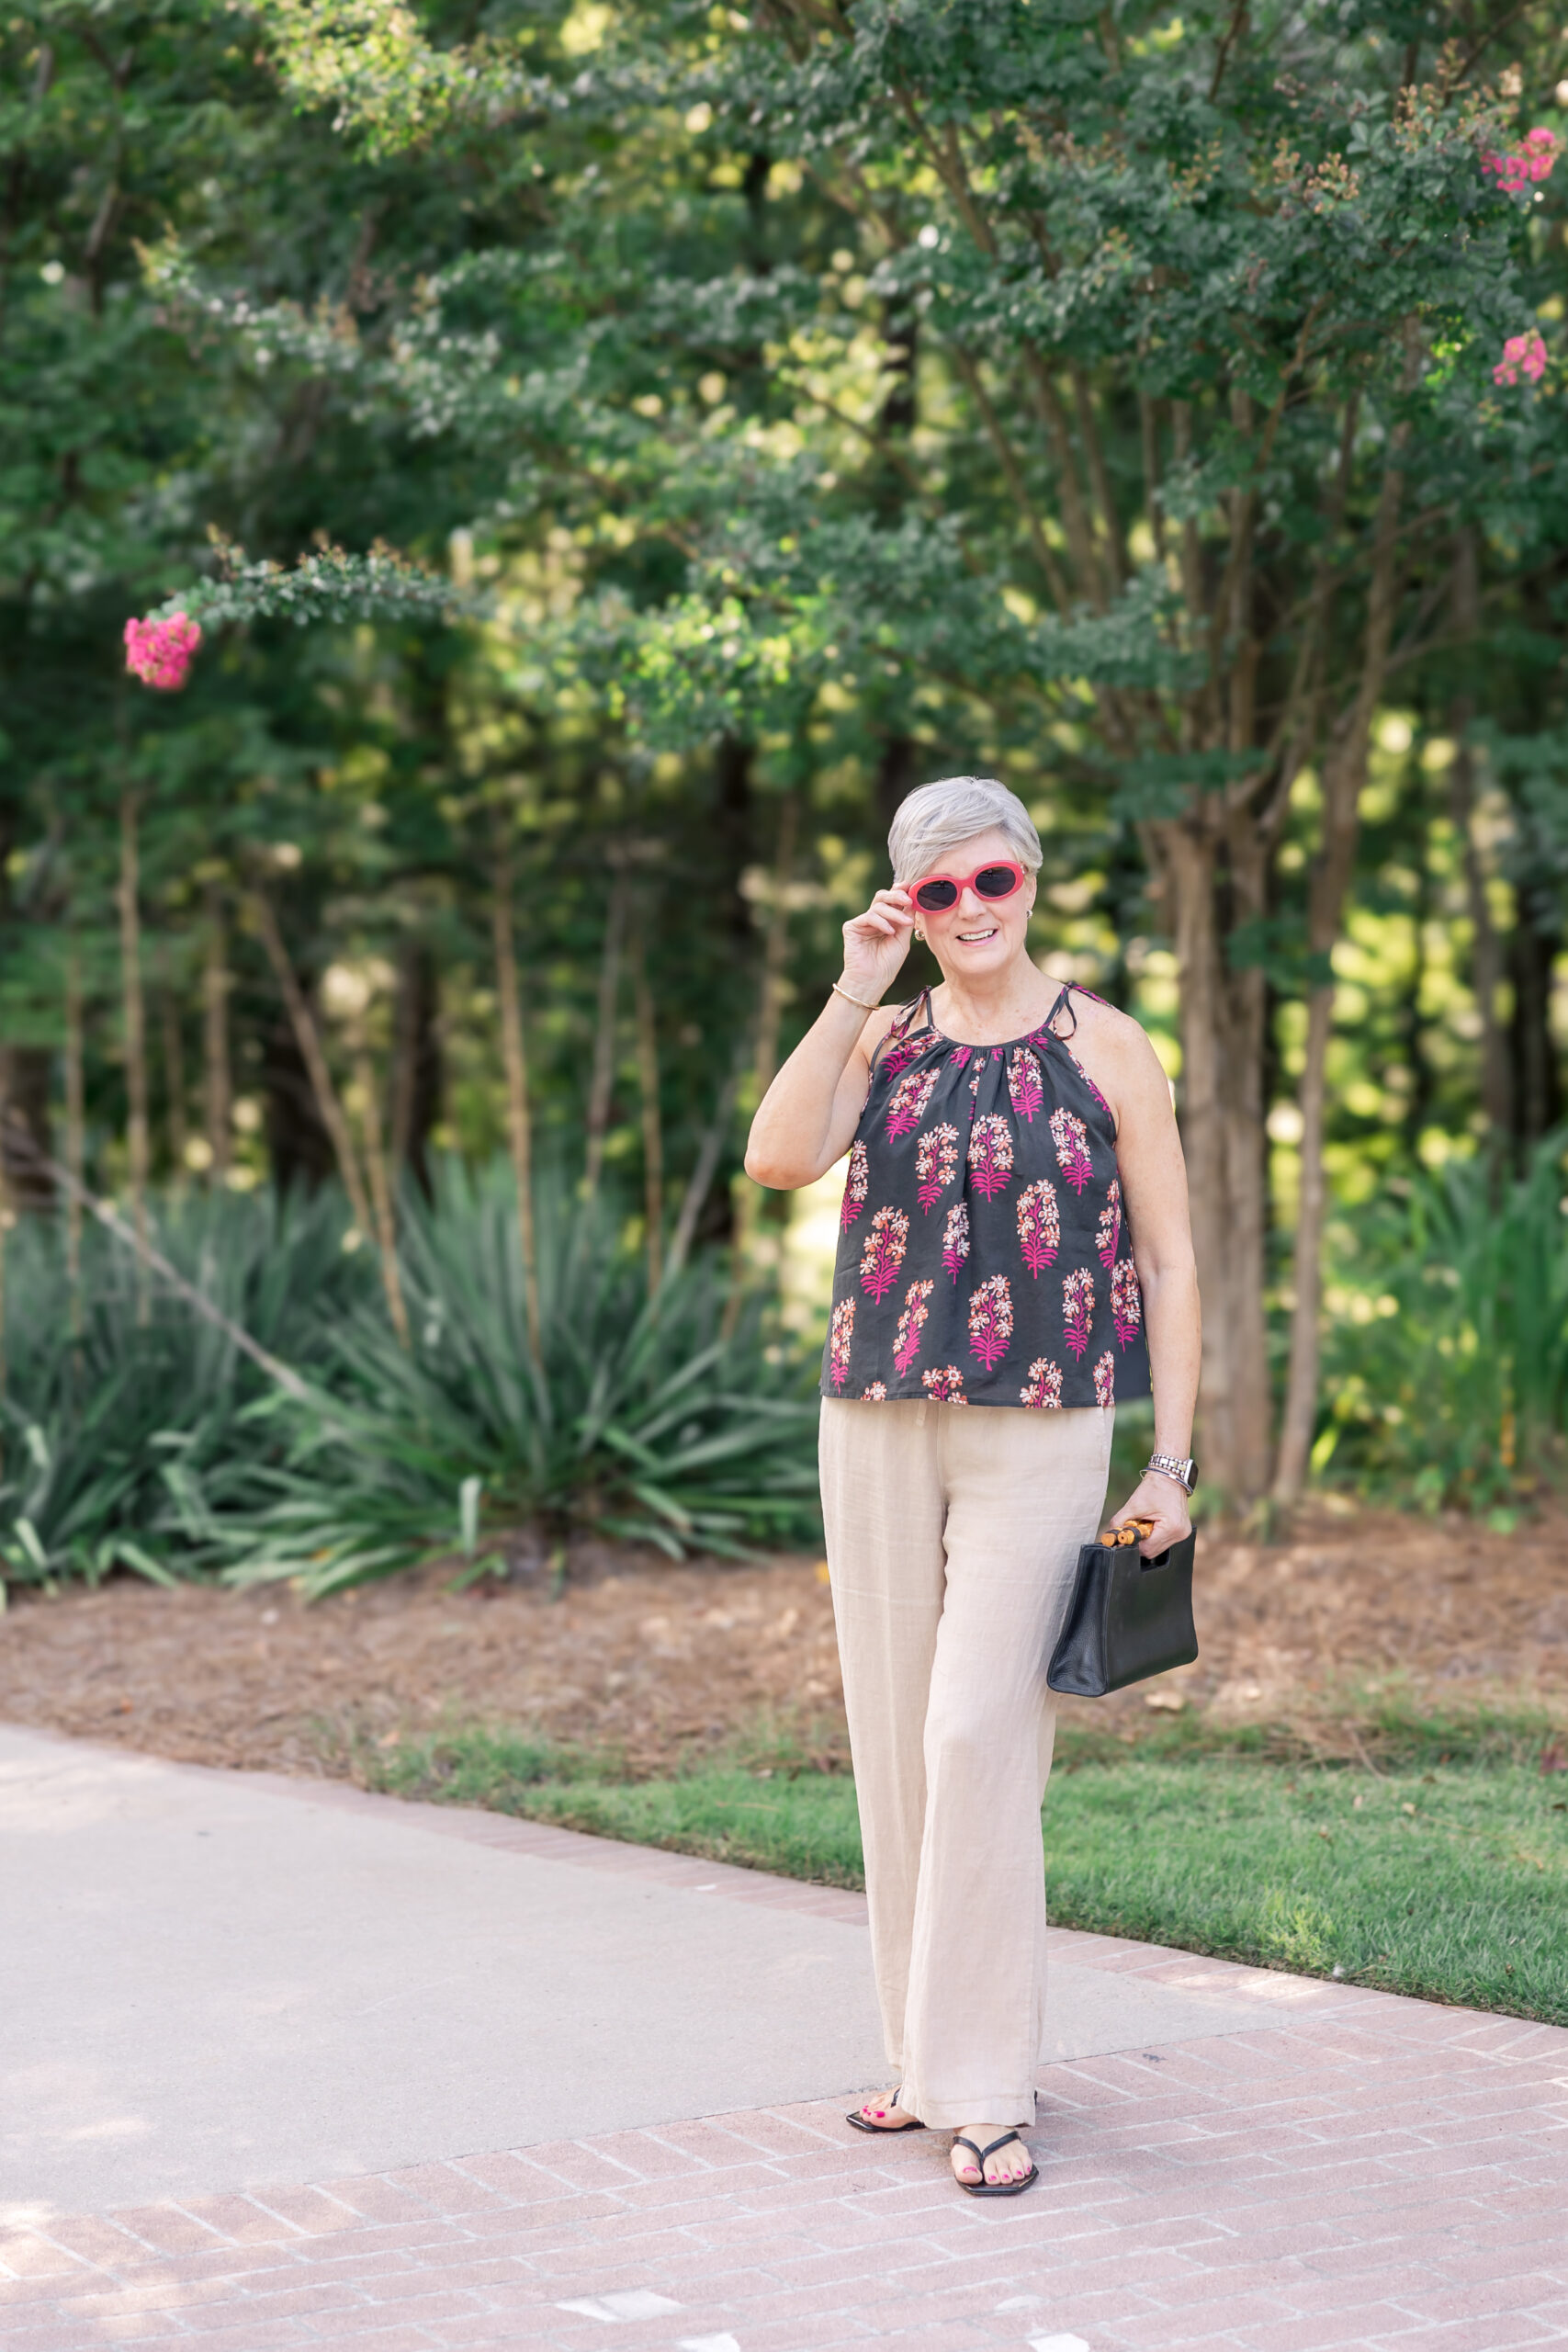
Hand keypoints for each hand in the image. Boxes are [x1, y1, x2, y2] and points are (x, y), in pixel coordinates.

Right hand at [839, 887, 915, 1005]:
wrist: (873, 981)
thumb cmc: (888, 964)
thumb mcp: (903, 939)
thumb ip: (906, 919)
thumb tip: (912, 899)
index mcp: (886, 921)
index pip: (892, 901)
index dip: (901, 892)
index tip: (912, 887)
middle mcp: (874, 919)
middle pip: (883, 897)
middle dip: (897, 896)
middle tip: (908, 899)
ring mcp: (862, 923)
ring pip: (878, 906)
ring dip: (894, 913)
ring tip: (904, 924)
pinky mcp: (852, 927)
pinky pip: (868, 916)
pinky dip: (881, 922)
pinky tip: (889, 932)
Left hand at [1103, 1472, 1190, 1558]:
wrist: (1170, 1476)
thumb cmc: (1155, 1487)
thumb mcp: (1133, 1505)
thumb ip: (1119, 1522)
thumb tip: (1110, 1536)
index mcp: (1171, 1528)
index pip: (1147, 1549)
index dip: (1133, 1544)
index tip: (1126, 1535)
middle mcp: (1180, 1533)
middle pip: (1153, 1551)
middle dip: (1141, 1541)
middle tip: (1136, 1525)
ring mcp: (1183, 1533)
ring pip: (1158, 1547)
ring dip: (1148, 1538)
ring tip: (1146, 1521)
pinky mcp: (1182, 1530)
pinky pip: (1164, 1541)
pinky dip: (1155, 1535)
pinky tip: (1153, 1522)